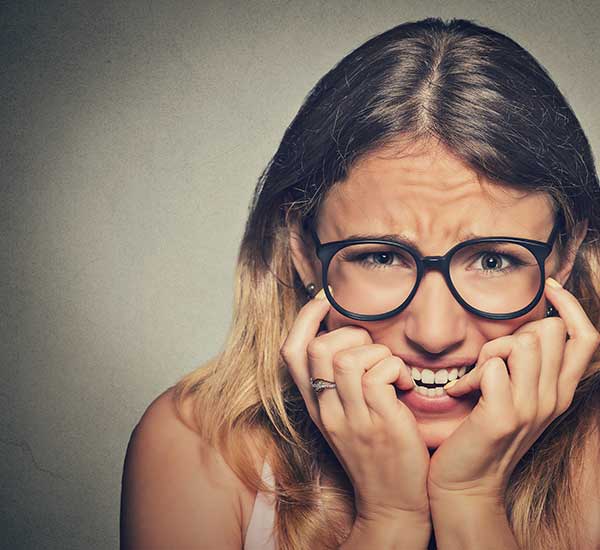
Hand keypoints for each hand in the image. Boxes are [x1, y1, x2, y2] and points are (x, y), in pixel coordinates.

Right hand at [280, 288, 431, 522]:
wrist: (393, 502)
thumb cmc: (374, 452)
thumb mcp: (343, 418)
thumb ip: (337, 383)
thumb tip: (345, 338)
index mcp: (315, 405)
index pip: (291, 353)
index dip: (305, 318)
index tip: (326, 300)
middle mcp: (327, 410)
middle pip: (318, 349)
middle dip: (350, 333)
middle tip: (372, 347)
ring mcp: (352, 418)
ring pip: (348, 358)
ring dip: (376, 352)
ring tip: (390, 368)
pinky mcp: (381, 424)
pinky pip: (380, 374)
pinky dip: (396, 369)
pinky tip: (405, 386)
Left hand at [427, 278, 599, 502]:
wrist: (467, 482)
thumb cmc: (484, 431)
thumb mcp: (517, 396)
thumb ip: (528, 366)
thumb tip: (526, 330)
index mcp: (560, 392)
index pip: (587, 337)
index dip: (571, 307)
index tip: (548, 288)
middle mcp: (553, 399)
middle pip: (549, 332)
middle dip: (513, 336)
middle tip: (489, 364)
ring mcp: (530, 410)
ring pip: (520, 344)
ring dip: (489, 355)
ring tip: (474, 381)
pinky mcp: (501, 417)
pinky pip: (492, 368)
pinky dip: (469, 376)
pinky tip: (458, 394)